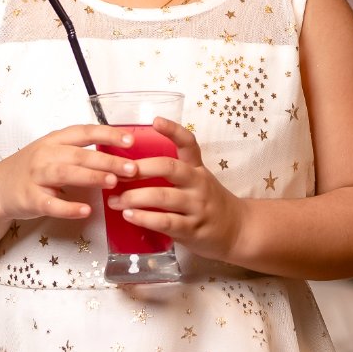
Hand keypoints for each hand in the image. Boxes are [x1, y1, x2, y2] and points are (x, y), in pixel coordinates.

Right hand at [0, 124, 142, 221]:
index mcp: (53, 140)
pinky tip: (86, 210)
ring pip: (65, 174)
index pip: (83, 132)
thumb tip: (118, 155)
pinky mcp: (30, 198)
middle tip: (131, 168)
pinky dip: (68, 207)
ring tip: (112, 183)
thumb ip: (79, 152)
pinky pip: (51, 203)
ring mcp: (35, 176)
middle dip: (106, 161)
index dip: (107, 134)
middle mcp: (44, 155)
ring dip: (90, 177)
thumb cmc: (31, 170)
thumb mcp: (52, 152)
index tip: (130, 140)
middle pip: (78, 154)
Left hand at [109, 118, 249, 261]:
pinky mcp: (193, 229)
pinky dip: (144, 218)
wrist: (237, 230)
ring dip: (134, 197)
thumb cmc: (208, 202)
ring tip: (115, 201)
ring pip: (162, 197)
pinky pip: (166, 222)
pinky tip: (129, 216)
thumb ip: (173, 171)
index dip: (173, 130)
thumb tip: (129, 164)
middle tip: (118, 172)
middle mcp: (198, 183)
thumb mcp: (198, 180)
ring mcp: (197, 206)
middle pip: (169, 168)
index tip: (155, 120)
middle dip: (140, 169)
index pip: (188, 143)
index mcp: (197, 168)